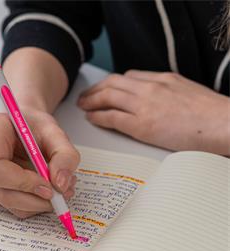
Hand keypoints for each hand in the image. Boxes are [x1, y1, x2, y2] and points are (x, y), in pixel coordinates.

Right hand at [0, 108, 79, 217]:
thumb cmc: (34, 125)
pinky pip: (9, 205)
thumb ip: (65, 155)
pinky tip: (42, 188)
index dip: (22, 183)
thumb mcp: (56, 132)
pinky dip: (31, 203)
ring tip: (58, 189)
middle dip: (34, 199)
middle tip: (61, 196)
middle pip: (1, 191)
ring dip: (36, 203)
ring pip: (7, 202)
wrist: (23, 126)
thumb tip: (61, 185)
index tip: (48, 187)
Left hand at [78, 70, 229, 154]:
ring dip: (91, 101)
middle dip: (95, 89)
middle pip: (113, 83)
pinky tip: (91, 118)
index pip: (128, 76)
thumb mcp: (185, 92)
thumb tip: (154, 102)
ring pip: (108, 97)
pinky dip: (98, 116)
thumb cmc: (208, 115)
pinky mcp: (141, 125)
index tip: (104, 88)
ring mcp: (144, 105)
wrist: (220, 124)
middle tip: (85, 96)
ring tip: (83, 106)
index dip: (111, 83)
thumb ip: (166, 93)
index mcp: (162, 79)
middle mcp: (150, 88)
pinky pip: (112, 117)